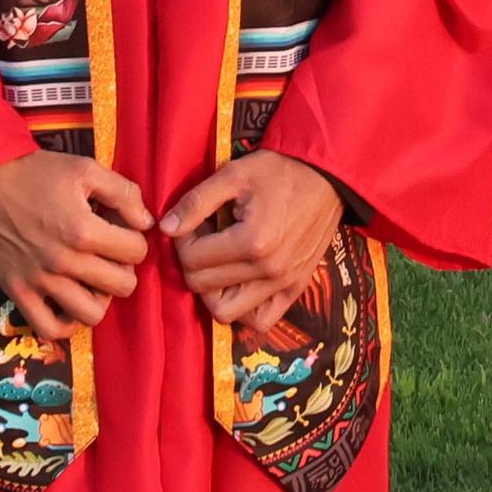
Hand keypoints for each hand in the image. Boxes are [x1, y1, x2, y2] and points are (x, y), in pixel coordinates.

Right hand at [0, 151, 153, 342]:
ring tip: (94, 279)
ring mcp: (41, 282)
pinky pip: (50, 329)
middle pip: (122, 286)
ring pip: (92, 315)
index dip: (136, 238)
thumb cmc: (37, 172)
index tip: (122, 230)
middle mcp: (65, 262)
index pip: (136, 251)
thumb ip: (123, 192)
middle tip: (111, 254)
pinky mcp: (18, 293)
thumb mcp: (86, 169)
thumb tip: (146, 222)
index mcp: (84, 230)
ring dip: (101, 298)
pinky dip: (67, 324)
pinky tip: (71, 303)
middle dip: (124, 268)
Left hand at [160, 151, 342, 335]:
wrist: (327, 176)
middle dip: (192, 262)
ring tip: (216, 263)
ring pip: (226, 312)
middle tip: (201, 238)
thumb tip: (164, 228)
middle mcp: (268, 270)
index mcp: (252, 241)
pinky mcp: (296, 289)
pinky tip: (238, 284)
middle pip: (203, 287)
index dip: (181, 241)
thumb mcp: (235, 174)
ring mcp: (284, 284)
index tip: (190, 223)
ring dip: (211, 292)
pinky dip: (243, 310)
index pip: (193, 259)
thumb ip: (196, 202)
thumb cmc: (280, 170)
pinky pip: (260, 320)